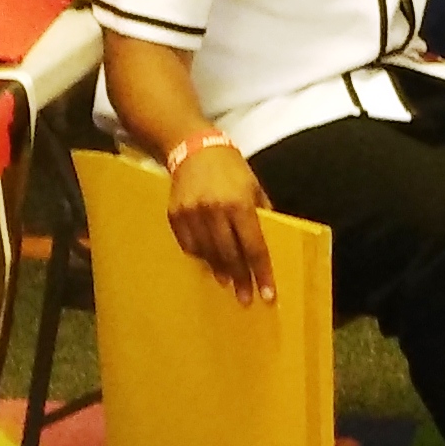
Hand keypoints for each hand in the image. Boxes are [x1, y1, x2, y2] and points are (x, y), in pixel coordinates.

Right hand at [167, 144, 278, 305]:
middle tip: (245, 297)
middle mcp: (215, 210)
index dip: (261, 272)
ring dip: (219, 270)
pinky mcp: (175, 215)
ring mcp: (192, 213)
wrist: (193, 147)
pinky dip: (200, 255)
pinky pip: (189, 245)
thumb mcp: (253, 186)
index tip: (266, 294)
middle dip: (240, 279)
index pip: (254, 246)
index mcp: (239, 204)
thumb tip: (269, 244)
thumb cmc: (230, 168)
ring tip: (227, 282)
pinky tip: (208, 261)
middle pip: (230, 255)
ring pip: (208, 253)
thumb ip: (262, 214)